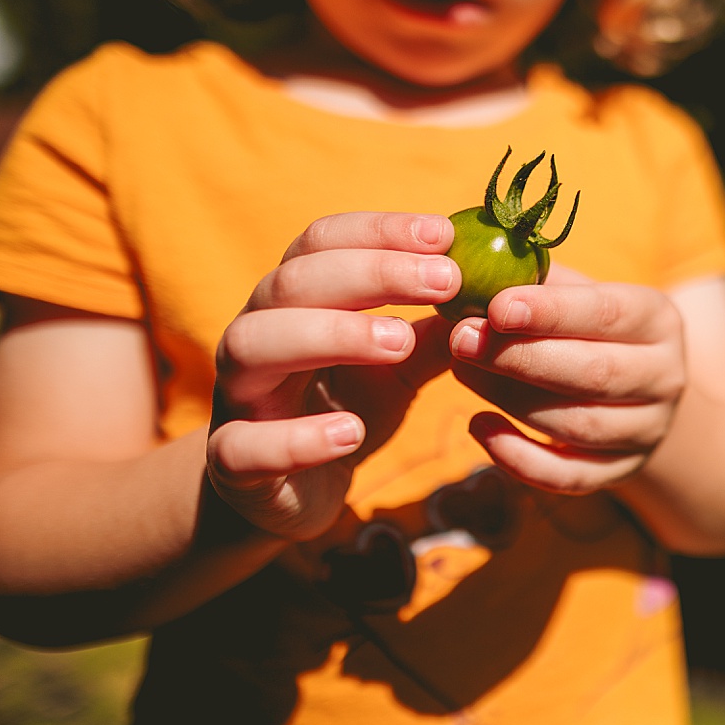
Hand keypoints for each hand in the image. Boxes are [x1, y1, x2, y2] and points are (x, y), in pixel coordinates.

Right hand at [206, 212, 459, 539]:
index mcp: (295, 302)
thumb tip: (489, 297)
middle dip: (372, 272)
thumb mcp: (397, 372)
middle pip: (293, 282)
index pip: (322, 243)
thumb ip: (434, 337)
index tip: (446, 234)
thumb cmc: (343, 412)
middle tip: (447, 280)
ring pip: (254, 344)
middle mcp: (257, 334)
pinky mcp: (234, 462)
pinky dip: (298, 438)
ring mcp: (238, 397)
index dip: (380, 231)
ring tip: (399, 341)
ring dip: (330, 334)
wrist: (291, 493)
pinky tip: (350, 432)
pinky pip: (245, 445)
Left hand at [448, 264, 685, 494]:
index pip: (608, 314)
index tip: (496, 307)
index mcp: (658, 320)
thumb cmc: (592, 329)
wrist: (638, 390)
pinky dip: (519, 458)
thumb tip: (469, 272)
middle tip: (462, 340)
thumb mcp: (580, 294)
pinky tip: (479, 426)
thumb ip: (536, 283)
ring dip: (512, 400)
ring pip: (579, 425)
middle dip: (521, 358)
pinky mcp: (621, 471)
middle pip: (595, 374)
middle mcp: (664, 377)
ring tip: (462, 371)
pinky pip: (568, 476)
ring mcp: (647, 430)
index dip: (551, 312)